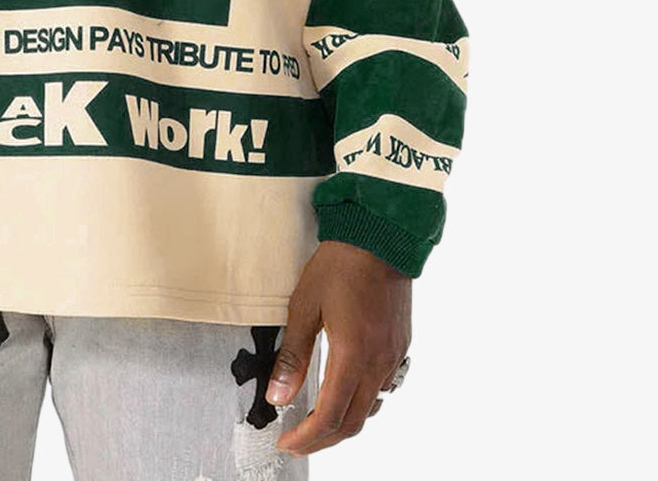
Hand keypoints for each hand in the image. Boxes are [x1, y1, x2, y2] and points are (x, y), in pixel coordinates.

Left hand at [265, 239, 411, 456]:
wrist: (380, 235)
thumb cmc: (340, 264)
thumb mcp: (304, 305)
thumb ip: (292, 355)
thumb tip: (277, 395)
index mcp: (353, 354)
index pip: (329, 416)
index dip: (306, 438)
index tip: (286, 442)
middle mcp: (378, 362)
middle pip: (352, 422)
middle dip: (323, 439)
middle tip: (297, 439)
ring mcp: (393, 356)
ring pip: (371, 409)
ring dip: (343, 422)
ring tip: (316, 420)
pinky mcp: (400, 346)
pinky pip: (383, 388)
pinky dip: (362, 401)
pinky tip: (345, 391)